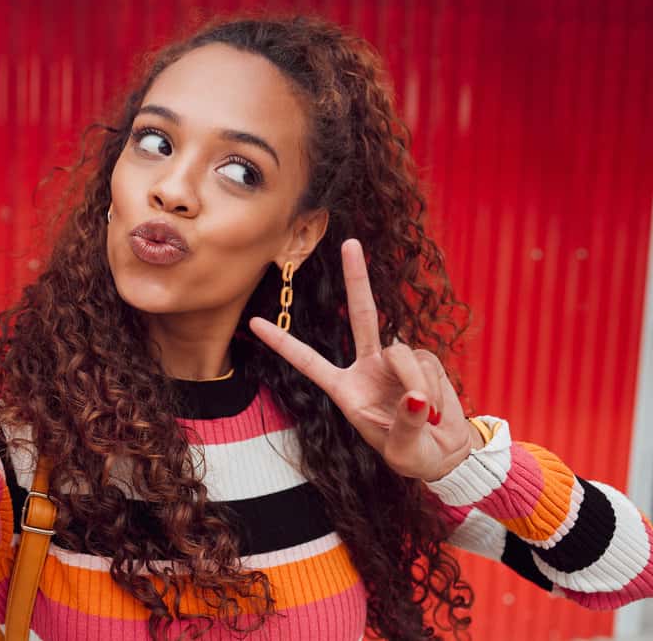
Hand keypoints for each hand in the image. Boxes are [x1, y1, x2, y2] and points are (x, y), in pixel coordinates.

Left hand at [249, 239, 478, 481]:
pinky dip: (432, 388)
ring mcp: (396, 361)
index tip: (253, 323)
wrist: (445, 455)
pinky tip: (434, 409)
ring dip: (416, 384)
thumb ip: (404, 424)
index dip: (282, 343)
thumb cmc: (413, 455)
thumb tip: (413, 396)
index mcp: (345, 389)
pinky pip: (426, 364)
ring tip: (424, 416)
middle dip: (357, 278)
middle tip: (350, 243)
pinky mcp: (424, 360)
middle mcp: (368, 367)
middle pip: (361, 316)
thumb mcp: (402, 450)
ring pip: (402, 352)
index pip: (308, 361)